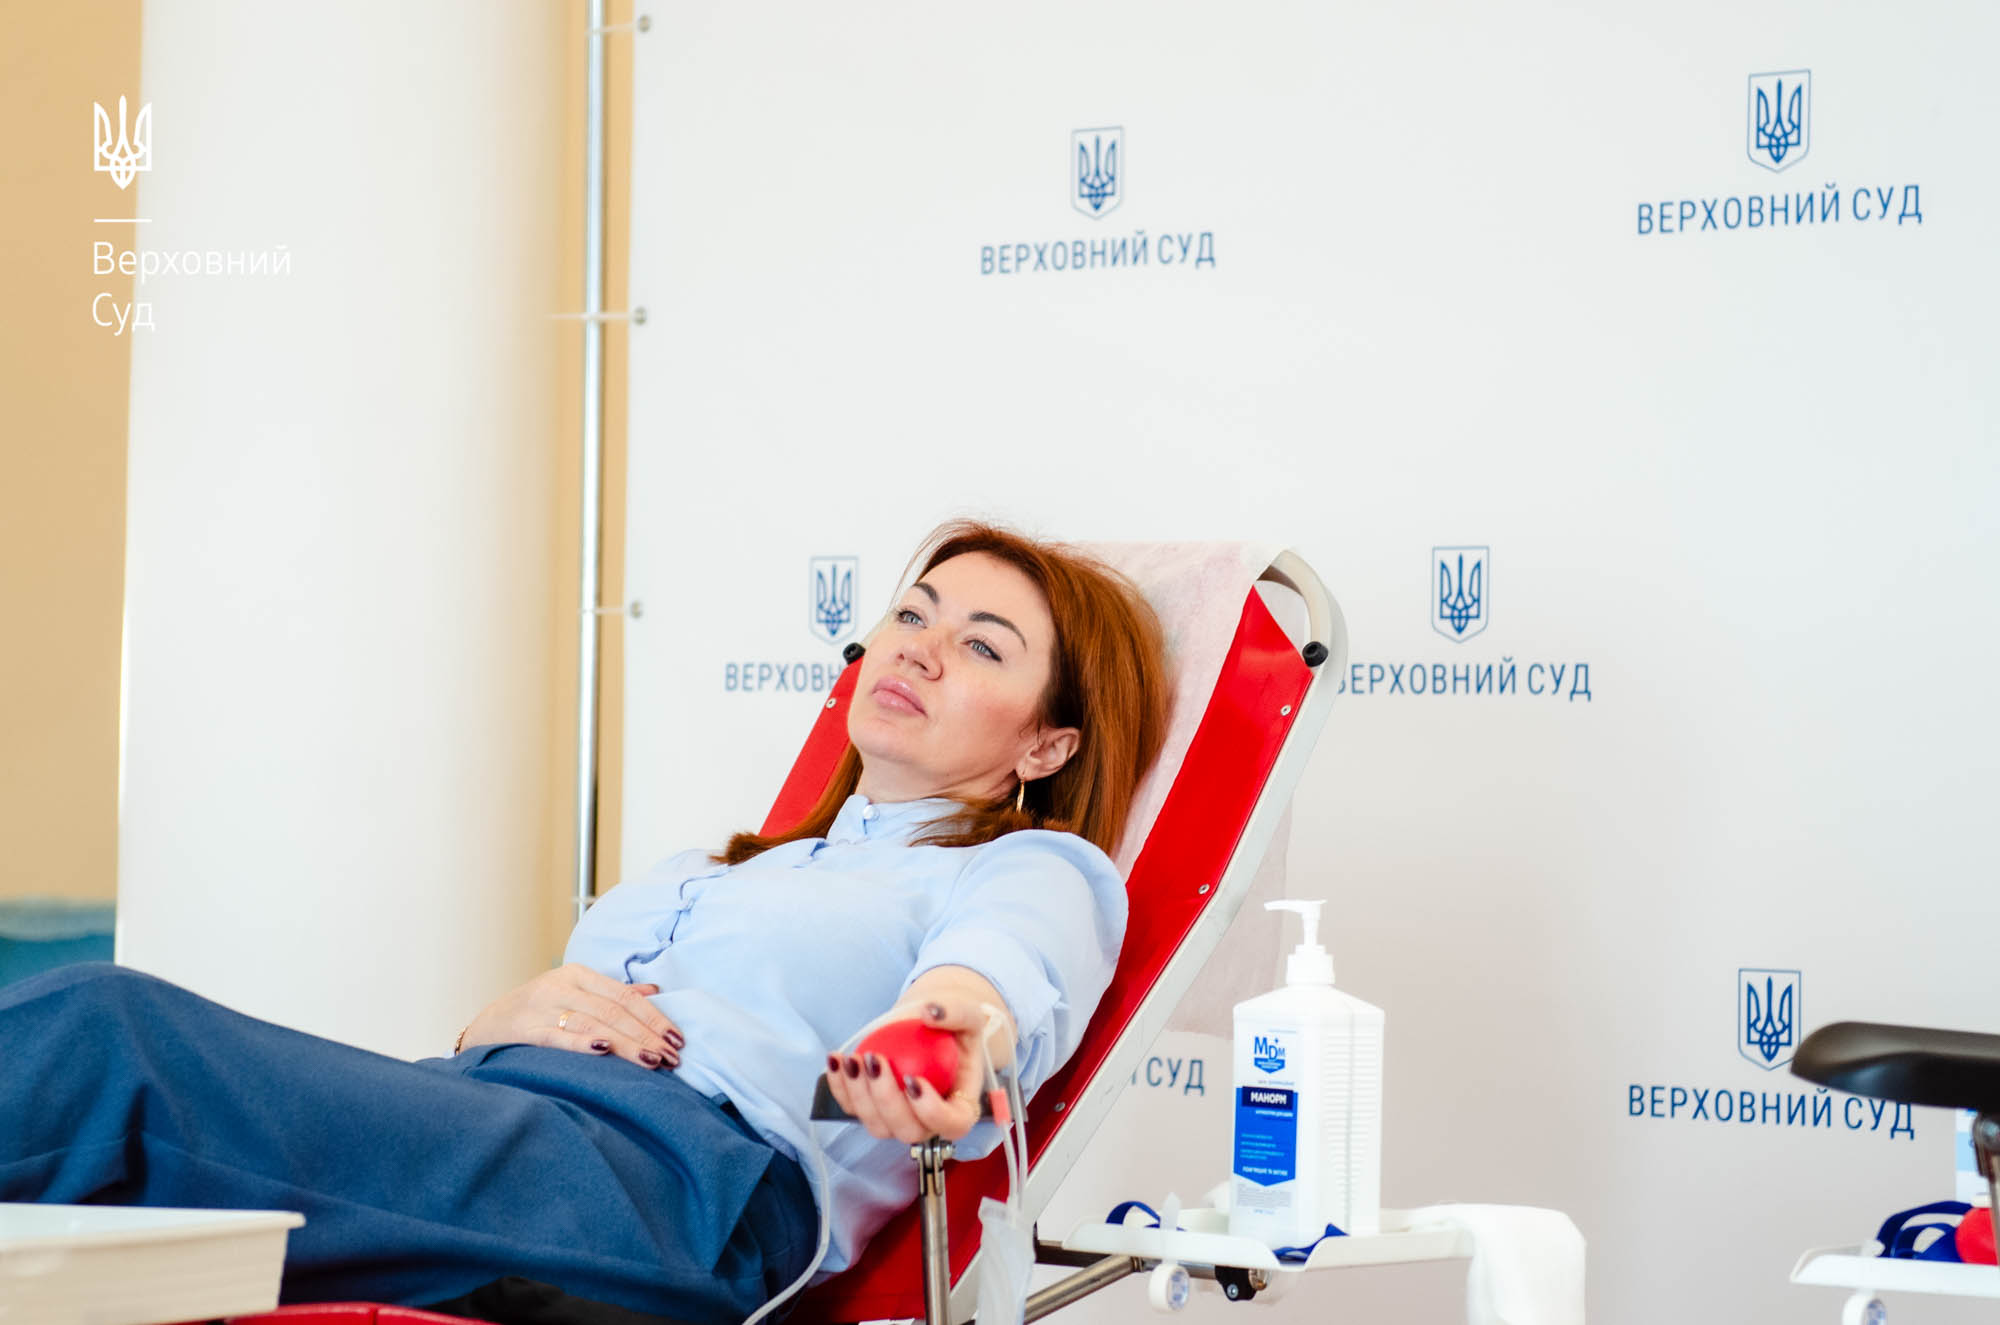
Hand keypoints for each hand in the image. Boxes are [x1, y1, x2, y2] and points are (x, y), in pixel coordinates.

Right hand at [461, 963, 683, 1070]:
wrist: (486, 1026)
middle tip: (671, 1057)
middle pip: (614, 1011)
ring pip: (593, 1024)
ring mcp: (542, 1007)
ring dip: (626, 1045)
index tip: (677, 1039)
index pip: (625, 996)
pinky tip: (604, 1051)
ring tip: (651, 1061)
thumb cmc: (537, 1013)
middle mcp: (561, 986)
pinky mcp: (525, 1029)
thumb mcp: (574, 994)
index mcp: (578, 975)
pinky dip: (582, 1043)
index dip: (654, 1018)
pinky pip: (559, 1036)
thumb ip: (612, 994)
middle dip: (646, 1035)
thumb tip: (654, 993)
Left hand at [822, 997, 999, 1145]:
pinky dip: (840, 1086)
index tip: (913, 1079)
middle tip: (875, 1061)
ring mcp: (898, 1119)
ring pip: (876, 1124)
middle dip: (886, 1100)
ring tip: (853, 1059)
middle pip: (908, 1130)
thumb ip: (957, 1012)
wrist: (927, 1026)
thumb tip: (932, 1013)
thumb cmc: (953, 1027)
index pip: (952, 1124)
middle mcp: (928, 1121)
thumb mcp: (967, 1014)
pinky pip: (852, 1107)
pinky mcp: (871, 1109)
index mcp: (959, 1107)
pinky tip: (837, 1059)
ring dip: (859, 1095)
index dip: (932, 1112)